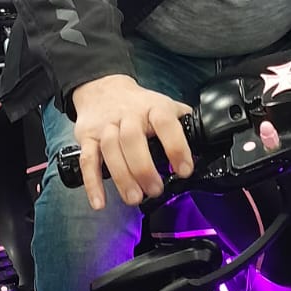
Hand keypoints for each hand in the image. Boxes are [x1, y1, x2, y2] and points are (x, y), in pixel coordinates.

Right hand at [70, 74, 193, 210]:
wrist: (103, 88)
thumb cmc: (139, 105)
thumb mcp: (164, 106)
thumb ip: (182, 124)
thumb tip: (203, 147)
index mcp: (153, 108)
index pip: (166, 123)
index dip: (176, 147)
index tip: (184, 170)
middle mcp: (128, 116)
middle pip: (132, 138)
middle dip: (144, 168)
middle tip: (155, 190)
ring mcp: (106, 126)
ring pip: (111, 150)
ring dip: (122, 177)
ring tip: (134, 198)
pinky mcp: (87, 138)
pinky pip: (88, 161)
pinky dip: (92, 184)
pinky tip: (100, 202)